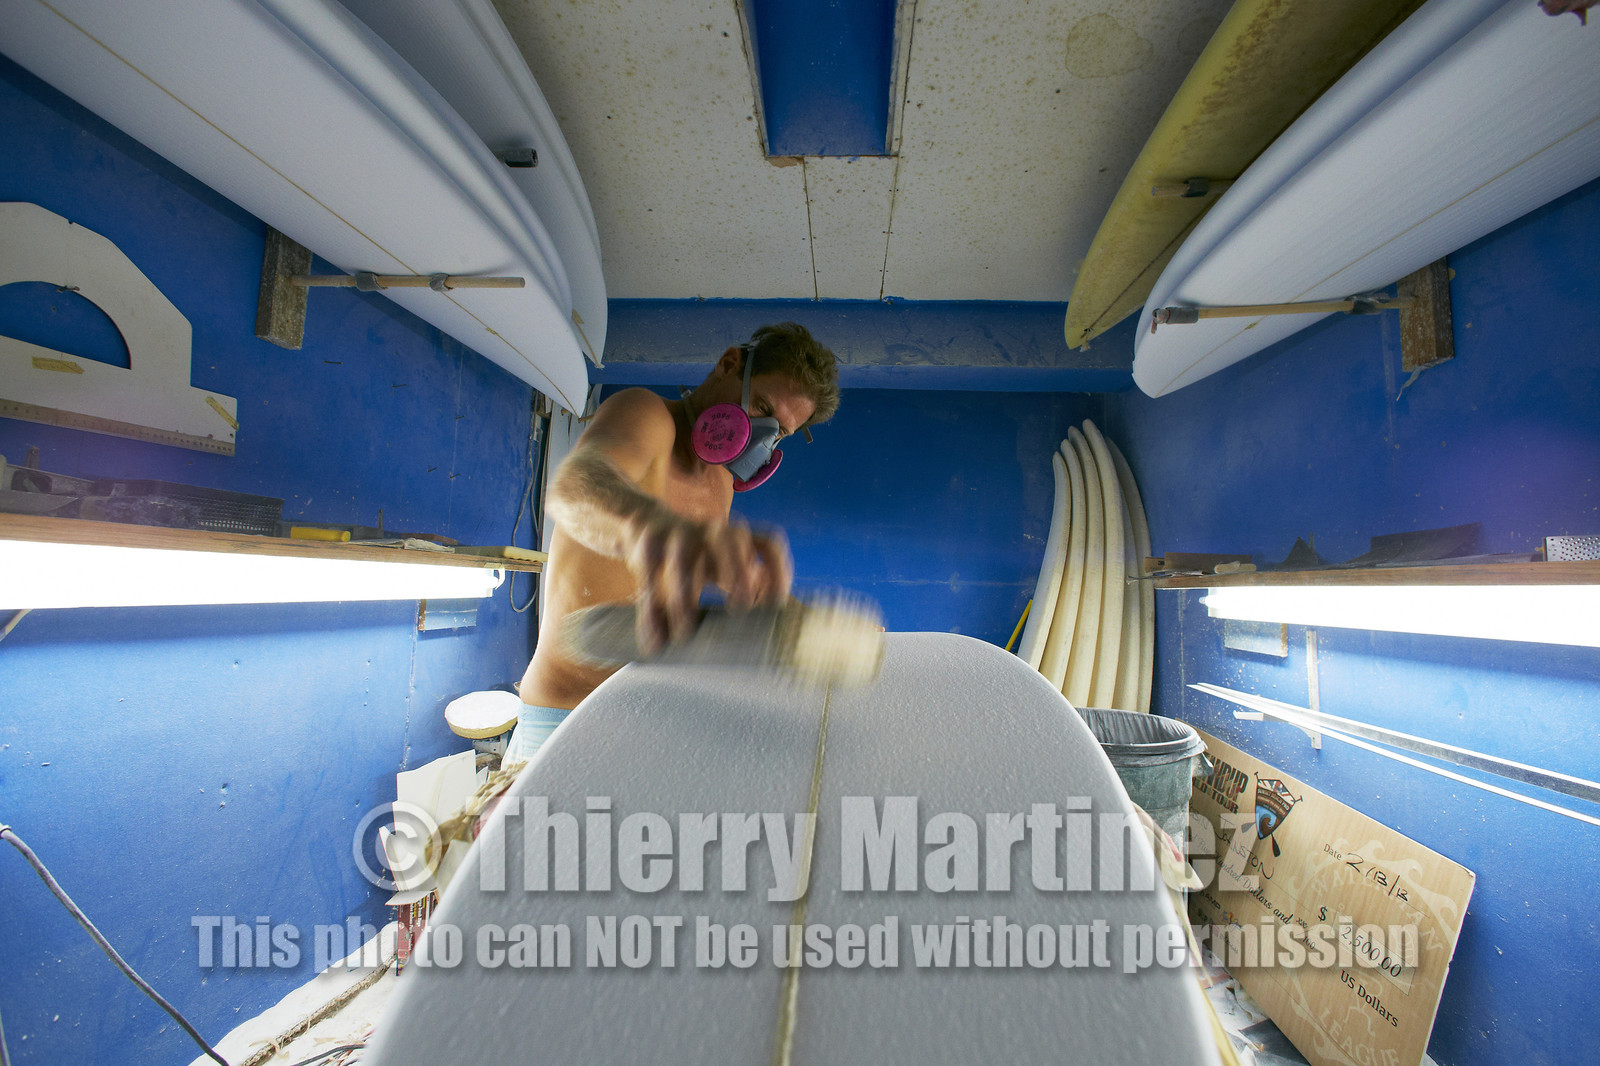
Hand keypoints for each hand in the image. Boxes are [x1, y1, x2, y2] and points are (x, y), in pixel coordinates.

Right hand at [626, 513, 792, 653]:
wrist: (646, 524)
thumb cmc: (696, 556)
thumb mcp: (723, 566)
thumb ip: (743, 584)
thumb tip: (760, 611)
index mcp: (738, 537)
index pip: (769, 542)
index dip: (779, 570)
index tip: (777, 604)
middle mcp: (714, 530)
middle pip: (732, 540)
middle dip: (737, 571)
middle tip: (738, 607)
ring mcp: (681, 534)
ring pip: (683, 563)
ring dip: (684, 599)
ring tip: (684, 633)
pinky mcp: (651, 543)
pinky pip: (650, 575)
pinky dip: (651, 609)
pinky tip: (656, 637)